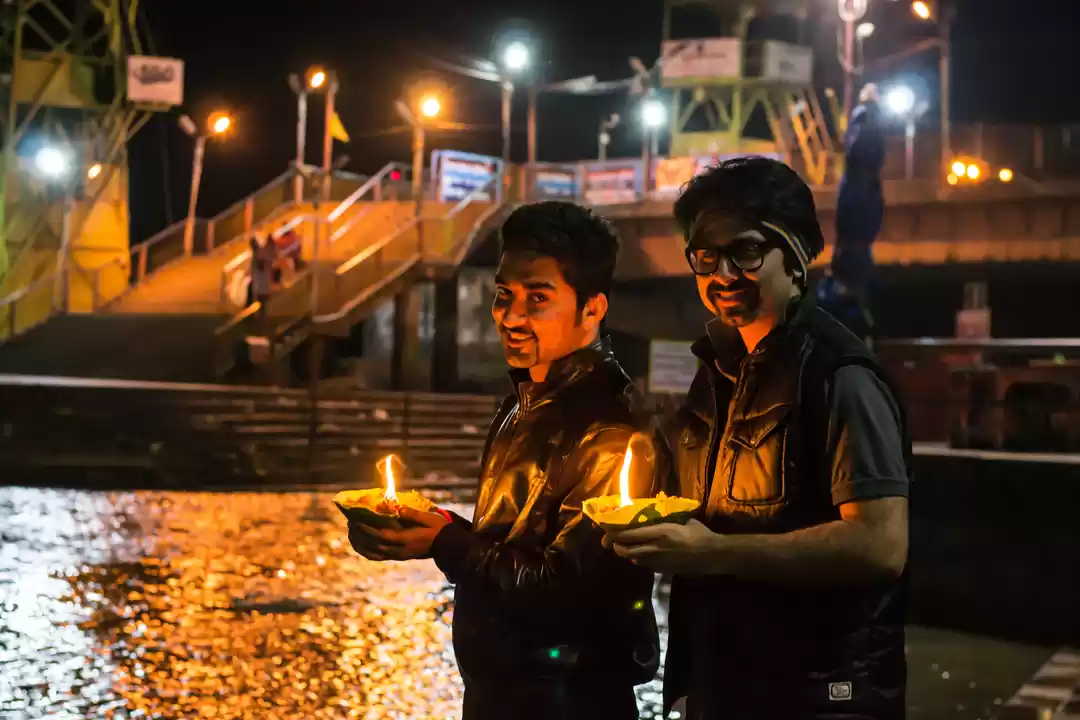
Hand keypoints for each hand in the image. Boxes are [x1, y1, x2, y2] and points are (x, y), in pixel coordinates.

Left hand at [348, 506, 449, 561]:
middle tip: (350, 524)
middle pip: (374, 546)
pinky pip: (378, 557)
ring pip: (374, 554)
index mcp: (407, 540)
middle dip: (360, 535)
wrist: (448, 546)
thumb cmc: (439, 529)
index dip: (368, 530)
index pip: (382, 536)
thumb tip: (398, 508)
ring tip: (352, 533)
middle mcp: (400, 551)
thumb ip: (412, 514)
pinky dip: (367, 552)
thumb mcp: (429, 518)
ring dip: (360, 545)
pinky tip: (361, 544)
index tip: (357, 521)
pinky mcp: (399, 557)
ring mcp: (398, 556)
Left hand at [604, 519, 721, 575]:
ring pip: (635, 560)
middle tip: (614, 543)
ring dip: (629, 554)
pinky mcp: (664, 570)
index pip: (629, 535)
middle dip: (617, 547)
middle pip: (627, 551)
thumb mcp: (682, 521)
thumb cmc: (700, 534)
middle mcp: (655, 548)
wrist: (712, 555)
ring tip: (627, 548)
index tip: (608, 533)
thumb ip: (667, 520)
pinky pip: (646, 565)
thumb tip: (657, 514)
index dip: (615, 535)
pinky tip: (644, 556)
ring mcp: (659, 562)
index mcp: (659, 533)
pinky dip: (641, 560)